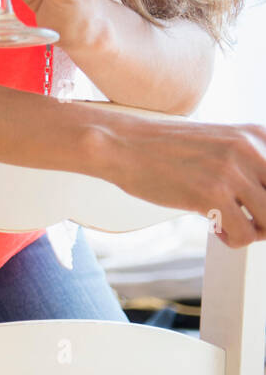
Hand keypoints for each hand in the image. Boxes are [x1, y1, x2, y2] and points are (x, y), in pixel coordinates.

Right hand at [101, 113, 265, 248]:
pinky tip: (215, 228)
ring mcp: (230, 170)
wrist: (121, 144)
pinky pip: (245, 234)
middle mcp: (249, 148)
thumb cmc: (166, 149)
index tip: (254, 206)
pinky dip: (233, 239)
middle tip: (248, 219)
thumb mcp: (220, 144)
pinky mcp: (210, 193)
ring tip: (232, 224)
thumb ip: (251, 163)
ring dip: (255, 231)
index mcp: (256, 134)